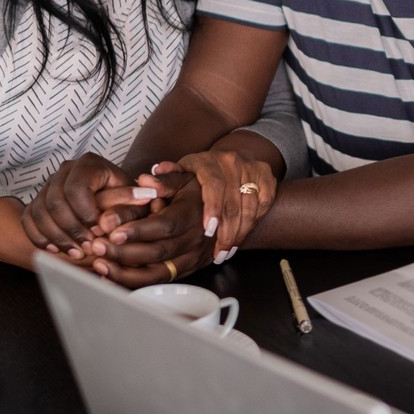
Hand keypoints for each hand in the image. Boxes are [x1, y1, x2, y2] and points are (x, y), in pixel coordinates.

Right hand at [20, 153, 157, 255]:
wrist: (105, 210)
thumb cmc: (124, 205)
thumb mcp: (135, 202)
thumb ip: (136, 202)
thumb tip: (146, 197)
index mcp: (89, 164)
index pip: (77, 189)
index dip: (86, 214)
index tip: (100, 233)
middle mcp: (65, 170)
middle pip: (55, 200)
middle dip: (71, 229)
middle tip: (87, 248)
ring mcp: (48, 185)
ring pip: (40, 211)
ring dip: (57, 236)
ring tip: (75, 253)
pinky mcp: (37, 201)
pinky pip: (29, 220)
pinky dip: (40, 237)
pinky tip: (56, 250)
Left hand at [68, 170, 213, 286]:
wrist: (221, 213)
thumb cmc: (198, 193)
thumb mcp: (186, 178)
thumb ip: (165, 180)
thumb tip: (146, 180)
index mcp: (192, 215)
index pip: (165, 226)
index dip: (139, 231)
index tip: (114, 231)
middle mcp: (193, 240)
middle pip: (158, 253)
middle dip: (124, 253)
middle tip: (97, 247)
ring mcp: (190, 259)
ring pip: (158, 273)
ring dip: (126, 273)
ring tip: (99, 265)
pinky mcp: (185, 271)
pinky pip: (159, 281)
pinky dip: (134, 282)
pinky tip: (112, 277)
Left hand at [138, 152, 276, 261]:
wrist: (229, 160)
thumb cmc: (199, 173)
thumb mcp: (180, 174)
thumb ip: (165, 181)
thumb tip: (146, 181)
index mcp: (208, 161)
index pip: (213, 185)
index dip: (212, 208)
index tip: (208, 230)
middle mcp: (232, 162)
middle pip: (233, 201)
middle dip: (226, 231)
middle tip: (217, 253)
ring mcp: (252, 169)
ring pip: (250, 207)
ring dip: (239, 233)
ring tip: (226, 252)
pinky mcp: (267, 179)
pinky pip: (263, 206)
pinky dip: (252, 225)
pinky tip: (239, 240)